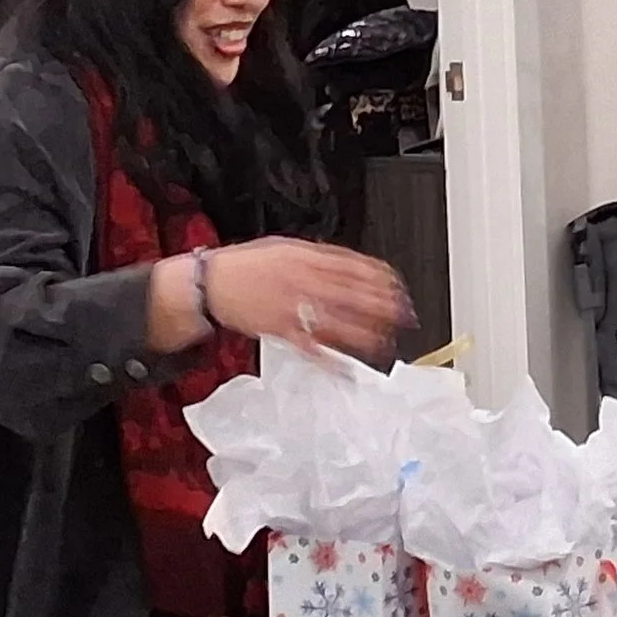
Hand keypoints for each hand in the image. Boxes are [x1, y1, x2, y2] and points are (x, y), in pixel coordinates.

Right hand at [199, 238, 414, 360]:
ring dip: (366, 334)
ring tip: (386, 342)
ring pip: (339, 323)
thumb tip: (349, 264)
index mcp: (307, 259)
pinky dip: (332, 361)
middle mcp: (305, 282)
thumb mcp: (285, 247)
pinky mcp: (282, 331)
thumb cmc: (248, 265)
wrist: (213, 283)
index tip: (397, 285)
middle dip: (383, 306)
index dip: (380, 278)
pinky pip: (312, 348)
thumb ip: (318, 255)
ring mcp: (294, 308)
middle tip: (403, 315)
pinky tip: (349, 369)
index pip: (354, 267)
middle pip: (353, 295)